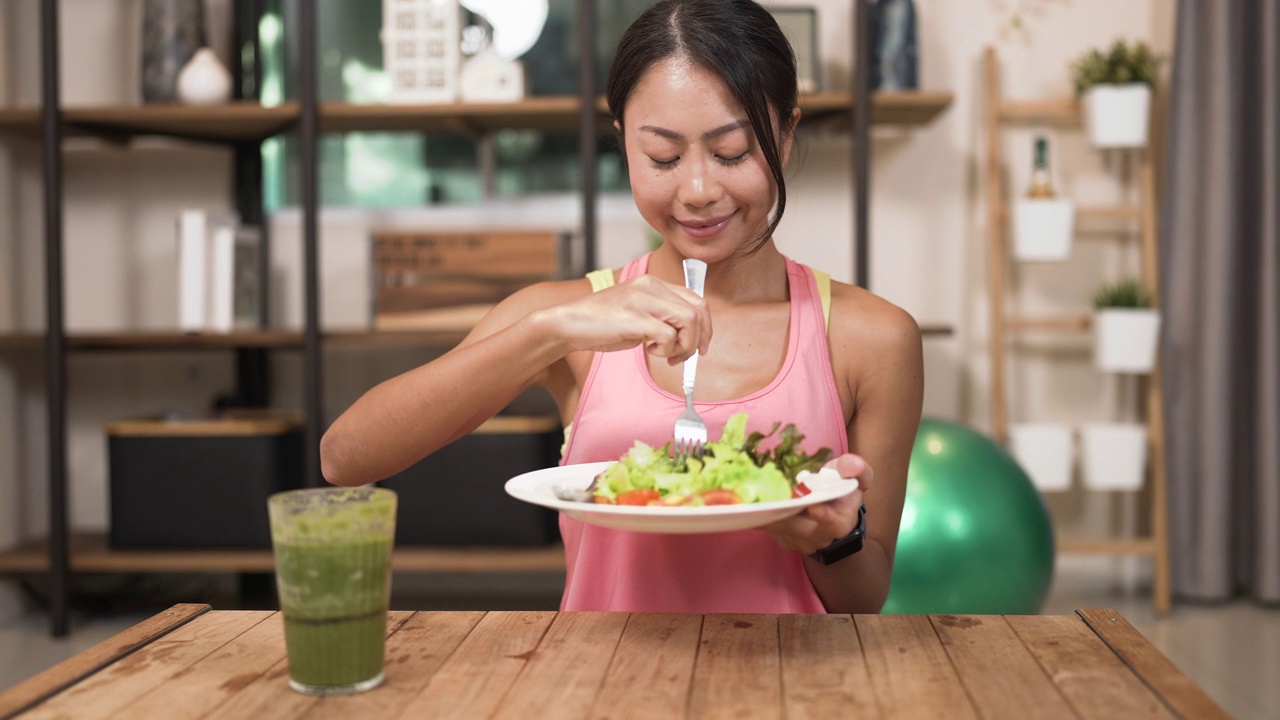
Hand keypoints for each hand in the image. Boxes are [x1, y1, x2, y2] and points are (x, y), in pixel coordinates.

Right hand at [540, 274, 711, 363]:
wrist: (568, 324)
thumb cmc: (602, 324)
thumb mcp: (638, 313)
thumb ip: (661, 317)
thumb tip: (690, 336)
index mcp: (653, 283)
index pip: (697, 299)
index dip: (705, 326)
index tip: (700, 346)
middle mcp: (651, 286)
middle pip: (698, 310)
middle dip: (698, 338)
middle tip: (684, 356)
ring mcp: (642, 300)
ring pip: (689, 321)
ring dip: (684, 345)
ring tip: (666, 354)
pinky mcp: (634, 317)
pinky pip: (668, 335)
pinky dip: (666, 349)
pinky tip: (650, 351)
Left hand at [761, 454, 870, 554]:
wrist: (830, 510)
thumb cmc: (842, 491)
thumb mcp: (856, 479)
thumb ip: (857, 471)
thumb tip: (852, 464)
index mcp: (840, 523)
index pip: (835, 525)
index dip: (826, 517)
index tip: (815, 507)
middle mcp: (818, 537)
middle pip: (801, 529)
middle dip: (787, 516)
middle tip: (773, 503)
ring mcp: (797, 540)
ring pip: (779, 529)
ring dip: (766, 515)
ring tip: (752, 501)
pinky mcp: (780, 537)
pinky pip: (766, 527)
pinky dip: (756, 515)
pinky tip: (743, 503)